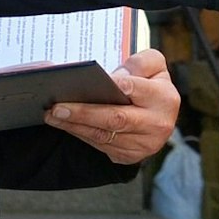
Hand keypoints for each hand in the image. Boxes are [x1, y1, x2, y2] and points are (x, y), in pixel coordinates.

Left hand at [45, 48, 177, 163]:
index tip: (91, 81)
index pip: (137, 89)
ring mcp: (145, 145)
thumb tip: (116, 78)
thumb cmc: (151, 84)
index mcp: (165, 99)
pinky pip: (100, 146)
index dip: (116, 86)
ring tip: (53, 115)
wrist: (158, 114)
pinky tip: (65, 124)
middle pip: (116, 119)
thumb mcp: (154, 65)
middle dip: (84, 112)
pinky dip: (80, 134)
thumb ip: (141, 62)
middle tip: (57, 106)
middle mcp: (158, 125)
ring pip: (104, 136)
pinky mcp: (130, 156)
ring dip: (75, 126)